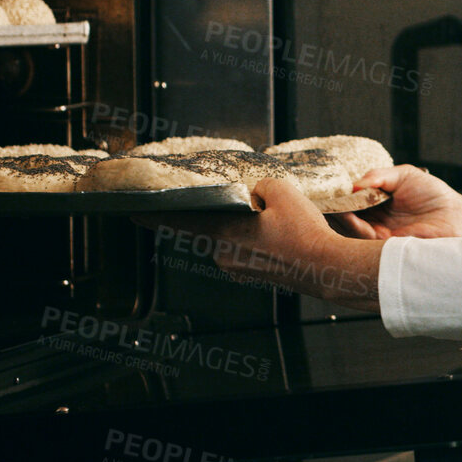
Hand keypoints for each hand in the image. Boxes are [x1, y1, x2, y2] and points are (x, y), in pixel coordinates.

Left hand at [143, 178, 381, 309]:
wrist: (327, 267)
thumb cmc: (304, 233)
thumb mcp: (280, 191)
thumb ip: (259, 187)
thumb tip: (257, 195)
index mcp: (223, 233)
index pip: (179, 220)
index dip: (154, 215)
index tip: (133, 212)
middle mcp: (224, 254)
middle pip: (213, 227)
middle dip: (228, 215)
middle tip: (254, 207)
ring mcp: (239, 267)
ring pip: (234, 238)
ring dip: (247, 228)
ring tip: (279, 223)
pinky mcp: (256, 274)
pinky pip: (250, 250)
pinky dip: (261, 241)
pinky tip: (284, 236)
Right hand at [333, 164, 461, 239]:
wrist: (457, 216)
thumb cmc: (434, 194)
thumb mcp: (403, 175)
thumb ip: (378, 176)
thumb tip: (354, 185)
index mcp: (376, 204)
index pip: (351, 201)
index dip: (339, 196)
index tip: (329, 189)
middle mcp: (374, 220)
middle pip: (346, 217)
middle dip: (336, 209)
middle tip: (329, 200)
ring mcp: (378, 235)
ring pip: (351, 230)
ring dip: (344, 219)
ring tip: (340, 207)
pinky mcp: (386, 247)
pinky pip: (365, 240)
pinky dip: (356, 229)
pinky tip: (353, 218)